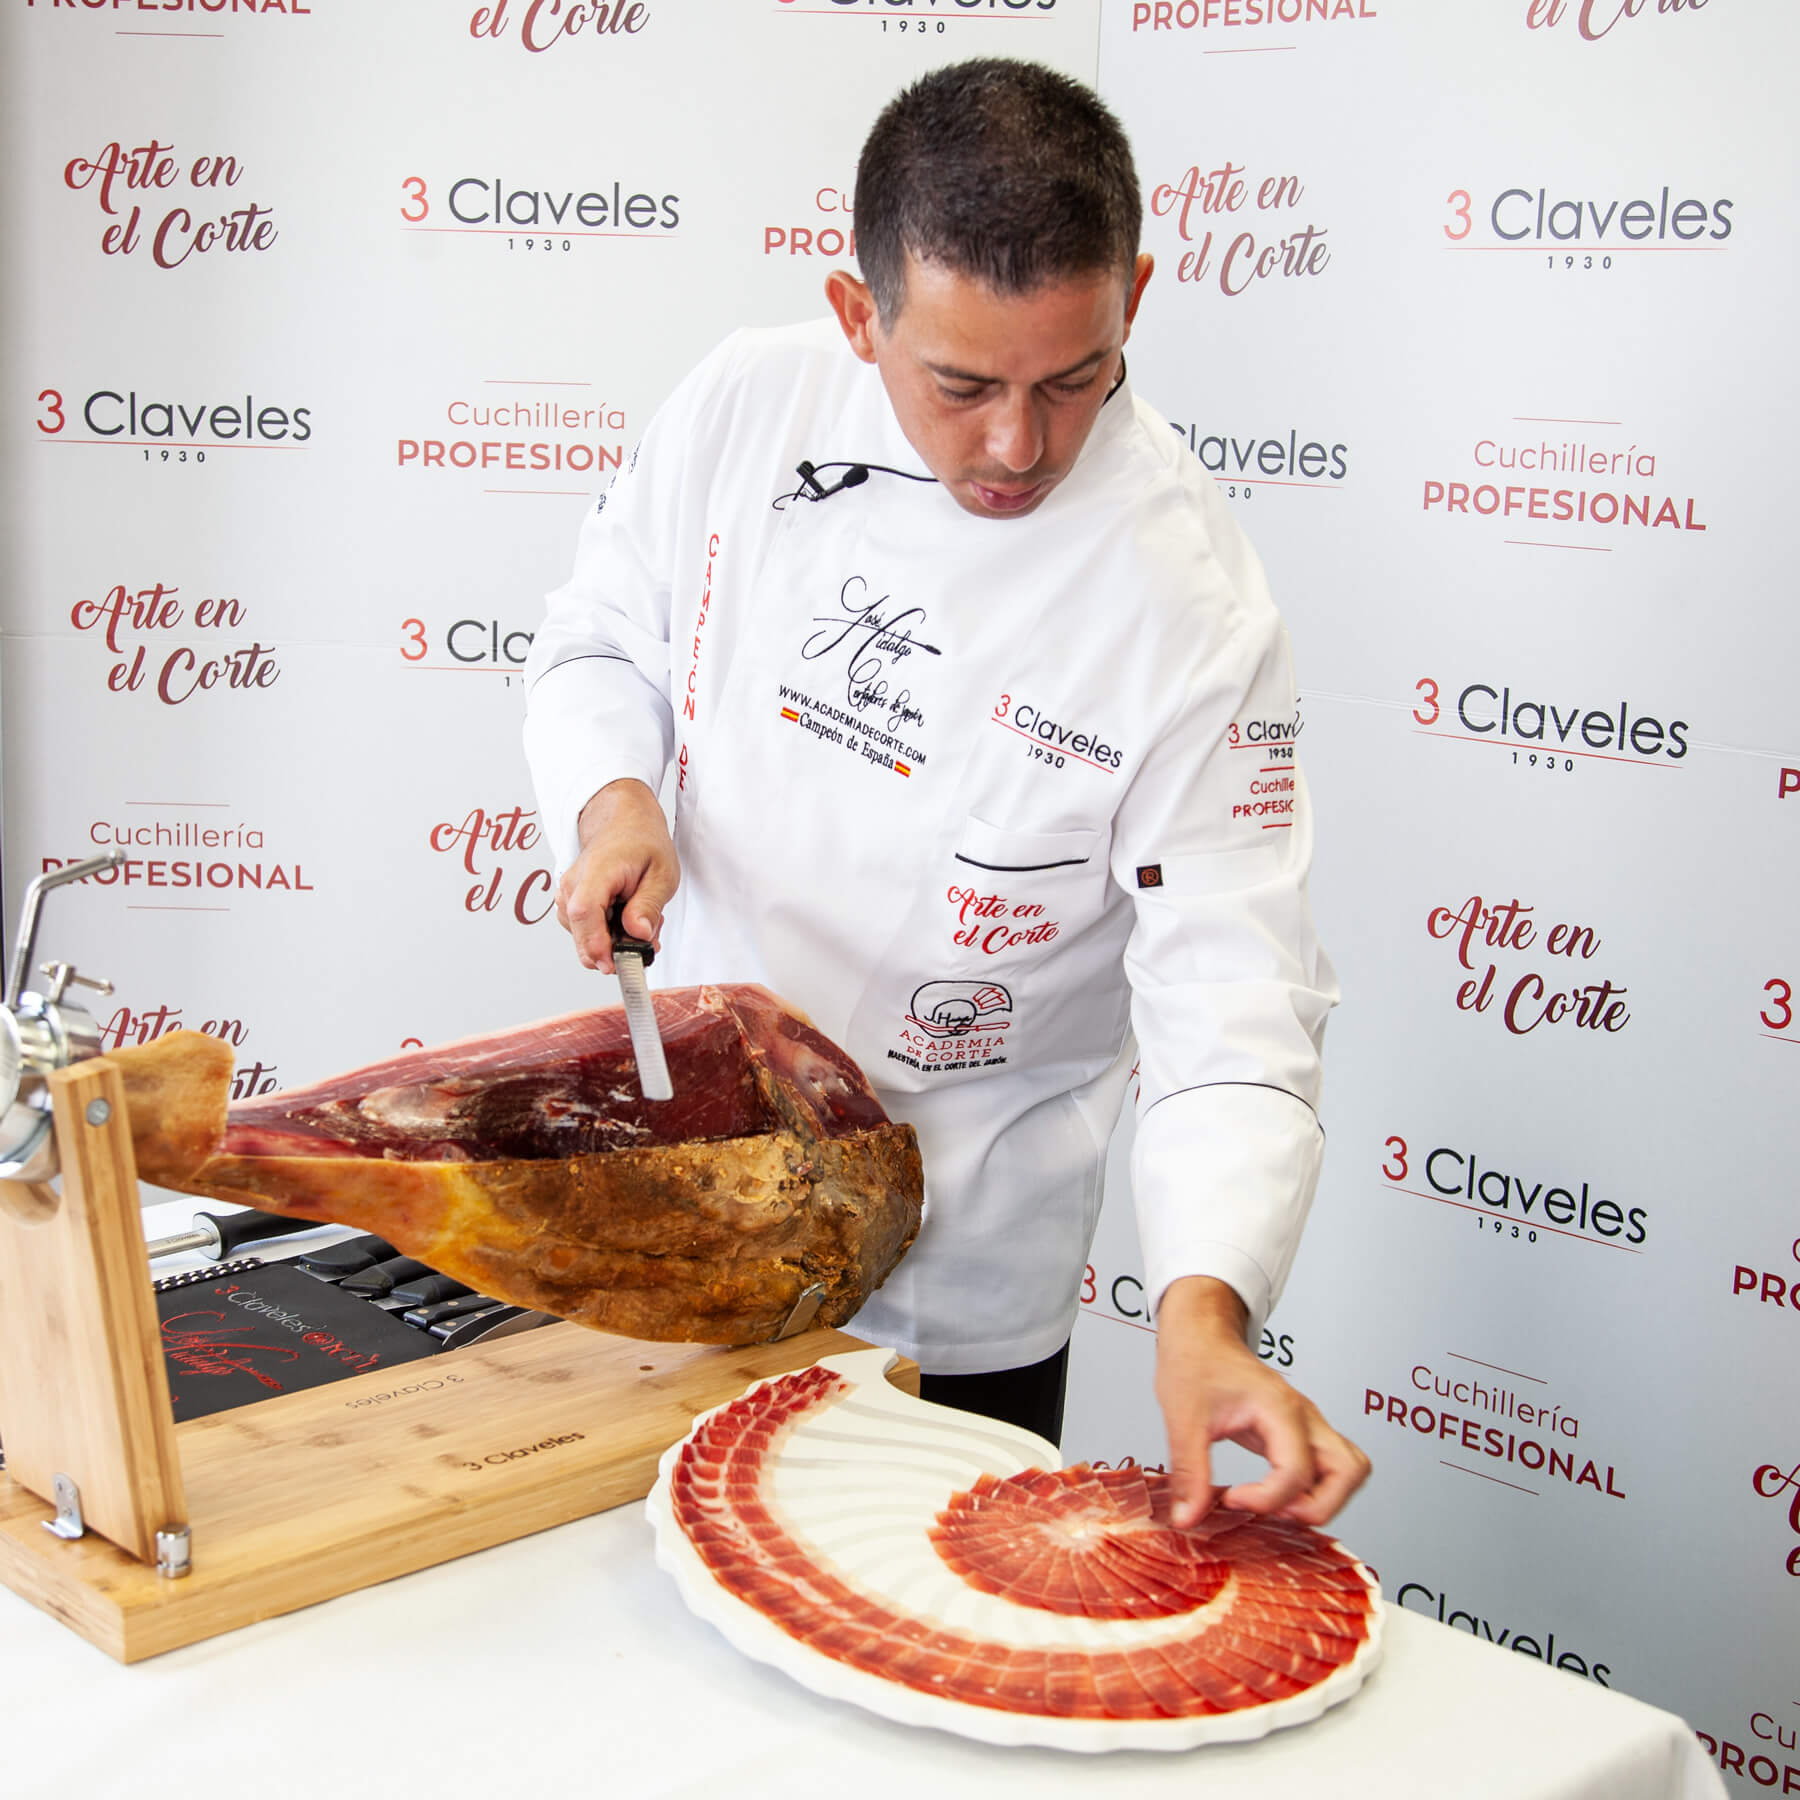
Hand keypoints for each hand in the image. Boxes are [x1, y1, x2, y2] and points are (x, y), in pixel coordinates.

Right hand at [557, 779, 680, 973]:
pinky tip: (628, 919)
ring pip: (586, 938)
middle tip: (648, 942)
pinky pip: (587, 933)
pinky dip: (609, 935)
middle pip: (581, 934)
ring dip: (616, 941)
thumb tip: (639, 935)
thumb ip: (648, 906)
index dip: (596, 944)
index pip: (584, 912)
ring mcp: (568, 896)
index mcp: (597, 871)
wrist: (622, 822)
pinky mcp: (571, 906)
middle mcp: (573, 885)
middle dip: (615, 950)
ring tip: (642, 917)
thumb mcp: (662, 872)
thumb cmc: (642, 842)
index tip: (614, 965)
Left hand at [1154, 1275, 1369, 1528]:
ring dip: (1325, 1499)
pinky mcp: (1300, 1432)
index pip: (1298, 1471)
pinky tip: (1277, 1494)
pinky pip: (1329, 1468)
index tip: (1232, 1499)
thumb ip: (1189, 1473)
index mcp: (1280, 1408)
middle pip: (1349, 1471)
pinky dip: (1315, 1489)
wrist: (1200, 1337)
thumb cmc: (1195, 1363)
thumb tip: (1187, 1518)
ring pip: (1350, 1469)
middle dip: (1317, 1506)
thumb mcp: (1182, 1420)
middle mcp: (1304, 1416)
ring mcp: (1307, 1424)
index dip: (1267, 1499)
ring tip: (1281, 1505)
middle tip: (1274, 1511)